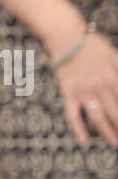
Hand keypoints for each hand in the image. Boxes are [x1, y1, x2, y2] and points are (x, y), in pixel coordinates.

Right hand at [53, 32, 117, 146]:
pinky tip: (83, 140)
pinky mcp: (69, 93)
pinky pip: (73, 115)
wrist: (65, 35)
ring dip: (107, 132)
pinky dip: (78, 129)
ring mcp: (84, 92)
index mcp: (113, 77)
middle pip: (116, 113)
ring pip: (98, 118)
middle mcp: (101, 88)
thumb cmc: (89, 41)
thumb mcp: (113, 53)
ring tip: (113, 143)